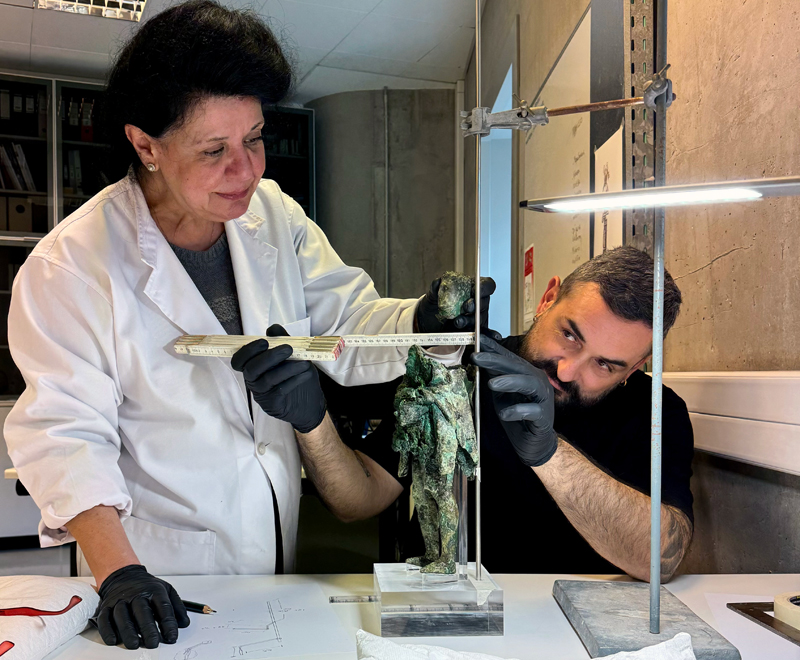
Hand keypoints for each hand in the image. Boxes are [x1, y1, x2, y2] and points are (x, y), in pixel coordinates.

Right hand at [94, 564, 189, 648]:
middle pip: (142, 611)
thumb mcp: (166, 590)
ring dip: (127, 631)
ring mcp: (119, 600)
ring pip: (122, 616)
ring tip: (134, 645)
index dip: (168, 623)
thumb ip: (177, 607)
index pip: (163, 607)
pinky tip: (114, 641)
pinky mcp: (106, 606)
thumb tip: (184, 624)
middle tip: (153, 644)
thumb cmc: (147, 587)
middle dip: (148, 629)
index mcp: (154, 590)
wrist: (124, 575)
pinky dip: (107, 630)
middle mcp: (136, 594)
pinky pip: (104, 619)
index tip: (172, 637)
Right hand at [231, 324, 326, 433]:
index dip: (247, 351)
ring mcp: (262, 394)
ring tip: (305, 362)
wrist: (308, 402)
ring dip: (288, 368)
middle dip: (269, 357)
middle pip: (251, 369)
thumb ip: (281, 340)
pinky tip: (306, 373)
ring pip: (268, 379)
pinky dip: (295, 379)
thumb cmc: (295, 374)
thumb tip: (273, 328)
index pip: (238, 360)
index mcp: (253, 366)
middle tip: (288, 349)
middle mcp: (253, 380)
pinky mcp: (273, 404)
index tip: (264, 342)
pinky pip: (280, 390)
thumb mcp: (291, 355)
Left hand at [415, 275, 497, 333]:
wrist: (428, 324)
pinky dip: (471, 332)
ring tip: (458, 321)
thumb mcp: (432, 296)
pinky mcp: (472, 331)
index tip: (474, 290)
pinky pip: (476, 333)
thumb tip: (438, 281)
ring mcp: (475, 318)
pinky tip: (462, 331)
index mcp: (471, 289)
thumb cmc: (434, 306)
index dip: (484, 287)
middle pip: (484, 303)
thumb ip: (434, 288)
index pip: (487, 285)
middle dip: (476, 304)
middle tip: (466, 307)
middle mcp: (477, 303)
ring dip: (470, 320)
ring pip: (480, 319)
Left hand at [470, 335, 557, 466]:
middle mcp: (536, 382)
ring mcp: (542, 398)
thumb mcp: (500, 393)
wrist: (533, 442)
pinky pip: (533, 411)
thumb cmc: (517, 413)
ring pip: (530, 384)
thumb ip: (493, 376)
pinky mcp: (544, 416)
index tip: (477, 339)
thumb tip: (477, 356)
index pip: (508, 358)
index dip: (493, 348)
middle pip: (518, 367)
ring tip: (491, 384)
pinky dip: (518, 411)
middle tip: (477, 357)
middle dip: (496, 360)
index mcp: (526, 374)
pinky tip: (504, 414)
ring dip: (510, 382)